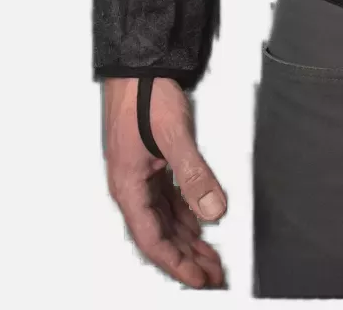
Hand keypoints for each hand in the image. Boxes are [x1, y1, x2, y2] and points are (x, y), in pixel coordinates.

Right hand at [102, 77, 227, 288]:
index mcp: (128, 186)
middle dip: (187, 258)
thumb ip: (193, 174)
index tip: (199, 279)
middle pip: (160, 234)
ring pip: (166, 219)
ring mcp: (142, 175)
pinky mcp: (153, 164)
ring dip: (188, 239)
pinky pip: (169, 200)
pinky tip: (201, 224)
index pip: (152, 239)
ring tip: (212, 257)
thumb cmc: (144, 94)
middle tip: (214, 275)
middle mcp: (132, 186)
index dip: (176, 263)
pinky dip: (186, 215)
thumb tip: (213, 209)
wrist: (138, 64)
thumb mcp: (172, 135)